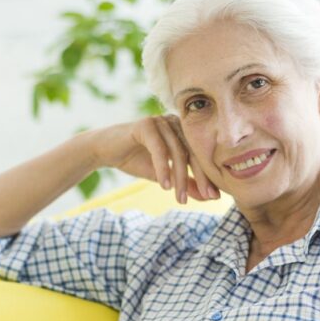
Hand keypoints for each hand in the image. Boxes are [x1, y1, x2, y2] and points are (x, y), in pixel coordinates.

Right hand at [91, 116, 220, 204]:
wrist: (105, 151)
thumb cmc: (135, 160)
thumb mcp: (164, 175)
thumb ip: (185, 182)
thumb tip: (207, 197)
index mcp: (182, 132)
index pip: (200, 155)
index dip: (208, 176)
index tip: (214, 197)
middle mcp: (175, 123)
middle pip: (193, 152)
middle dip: (201, 177)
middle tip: (206, 198)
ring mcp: (161, 121)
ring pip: (178, 152)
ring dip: (180, 178)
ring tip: (180, 199)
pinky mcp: (146, 124)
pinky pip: (159, 149)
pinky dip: (163, 168)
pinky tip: (165, 186)